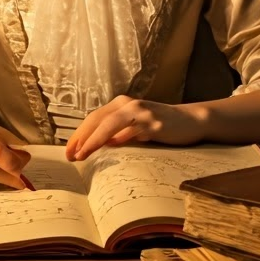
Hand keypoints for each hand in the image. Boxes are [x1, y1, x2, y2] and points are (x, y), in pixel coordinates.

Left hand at [64, 95, 206, 160]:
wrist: (191, 120)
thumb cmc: (160, 126)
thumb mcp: (135, 128)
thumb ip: (117, 133)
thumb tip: (97, 147)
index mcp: (120, 105)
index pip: (93, 119)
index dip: (79, 134)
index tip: (68, 151)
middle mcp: (128, 104)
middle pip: (97, 119)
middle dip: (81, 138)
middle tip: (70, 155)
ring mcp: (141, 112)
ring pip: (110, 123)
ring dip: (93, 140)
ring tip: (82, 154)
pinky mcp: (154, 122)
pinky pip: (132, 131)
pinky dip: (119, 139)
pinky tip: (110, 148)